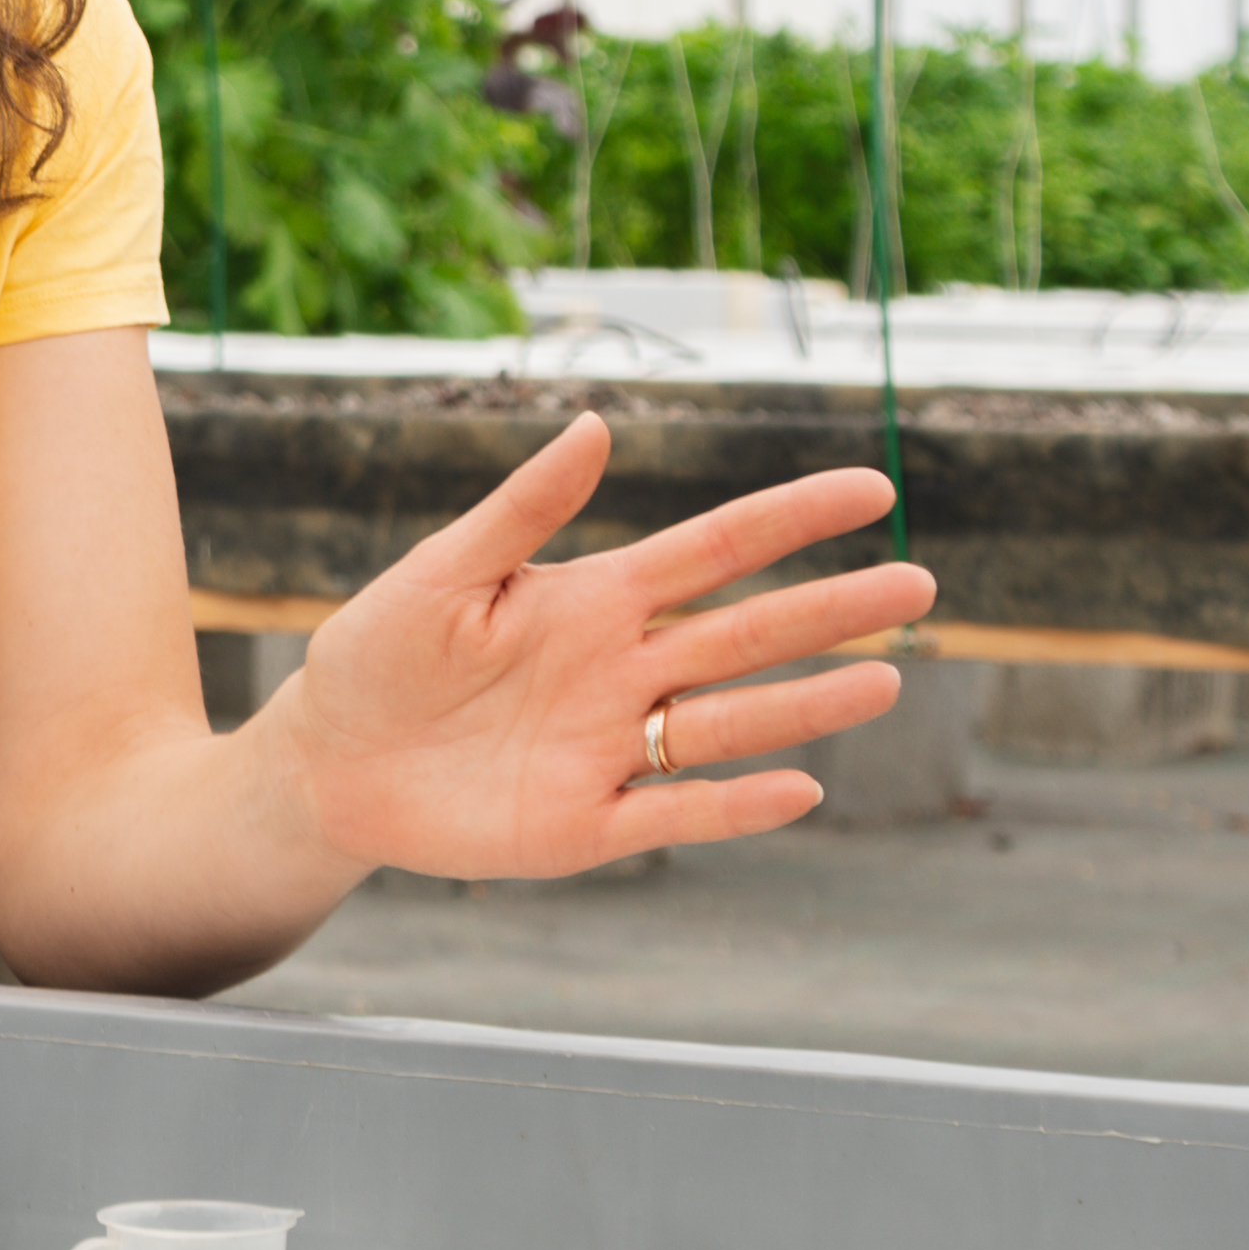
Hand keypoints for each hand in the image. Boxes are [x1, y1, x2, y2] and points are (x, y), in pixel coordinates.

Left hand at [268, 412, 931, 882]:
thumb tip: (595, 424)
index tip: (873, 488)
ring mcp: (612, 750)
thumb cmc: (379, 653)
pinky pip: (675, 814)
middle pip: (747, 635)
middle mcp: (623, 671)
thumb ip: (521, 510)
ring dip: (807, 705)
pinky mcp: (585, 825)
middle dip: (832, 611)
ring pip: (731, 723)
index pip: (715, 549)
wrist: (329, 761)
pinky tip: (800, 791)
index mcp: (595, 599)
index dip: (793, 518)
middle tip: (920, 587)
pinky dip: (735, 807)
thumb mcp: (442, 572)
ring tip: (888, 679)